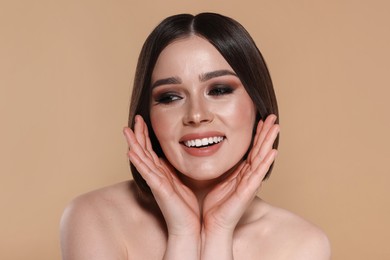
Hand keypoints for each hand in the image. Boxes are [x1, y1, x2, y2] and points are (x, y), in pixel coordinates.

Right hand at [123, 115, 200, 236]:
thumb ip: (172, 171)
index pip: (150, 151)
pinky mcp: (159, 189)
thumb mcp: (180, 182)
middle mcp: (156, 176)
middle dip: (139, 134)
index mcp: (162, 173)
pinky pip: (147, 173)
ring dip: (134, 144)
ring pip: (142, 159)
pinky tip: (131, 152)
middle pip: (144, 151)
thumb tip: (168, 159)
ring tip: (127, 131)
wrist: (188, 227)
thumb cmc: (185, 208)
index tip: (143, 121)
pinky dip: (139, 162)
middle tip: (135, 118)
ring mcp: (156, 182)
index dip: (146, 136)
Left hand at [202, 115, 279, 235]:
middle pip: (260, 150)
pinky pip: (257, 175)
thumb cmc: (215, 205)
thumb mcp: (218, 180)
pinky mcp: (247, 192)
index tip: (260, 119)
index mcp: (241, 173)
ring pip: (261, 159)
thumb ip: (223, 168)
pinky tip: (272, 152)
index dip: (257, 135)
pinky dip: (265, 163)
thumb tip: (216, 152)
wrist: (212, 225)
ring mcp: (249, 184)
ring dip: (269, 142)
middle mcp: (248, 176)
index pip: (252, 150)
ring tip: (276, 127)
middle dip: (266, 133)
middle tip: (272, 116)